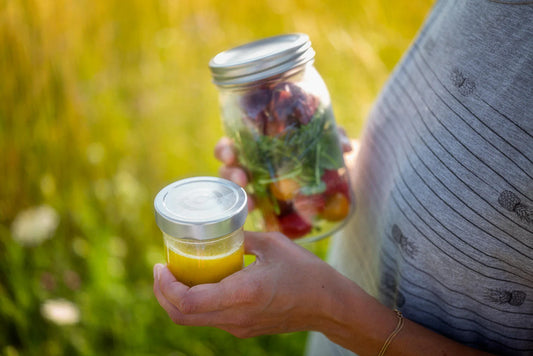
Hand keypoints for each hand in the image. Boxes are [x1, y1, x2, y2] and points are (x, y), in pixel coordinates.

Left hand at [153, 231, 345, 337]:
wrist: (328, 305)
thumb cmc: (305, 271)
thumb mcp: (271, 244)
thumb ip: (241, 237)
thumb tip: (219, 229)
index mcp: (242, 293)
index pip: (187, 301)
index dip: (165, 285)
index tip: (161, 265)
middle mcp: (236, 316)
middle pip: (181, 316)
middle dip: (162, 294)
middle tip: (161, 269)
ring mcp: (239, 327)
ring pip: (193, 320)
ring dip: (177, 299)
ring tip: (178, 273)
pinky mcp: (244, 329)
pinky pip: (210, 319)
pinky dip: (196, 302)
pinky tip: (202, 282)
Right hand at [214, 128, 358, 210]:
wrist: (340, 184)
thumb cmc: (327, 156)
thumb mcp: (331, 143)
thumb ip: (336, 137)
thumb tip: (344, 145)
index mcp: (259, 146)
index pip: (232, 144)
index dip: (225, 149)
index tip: (232, 154)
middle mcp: (253, 168)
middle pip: (228, 170)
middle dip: (230, 174)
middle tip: (242, 179)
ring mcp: (259, 192)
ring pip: (235, 194)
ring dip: (237, 198)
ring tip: (250, 204)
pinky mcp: (268, 212)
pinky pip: (254, 215)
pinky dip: (251, 218)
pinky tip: (258, 220)